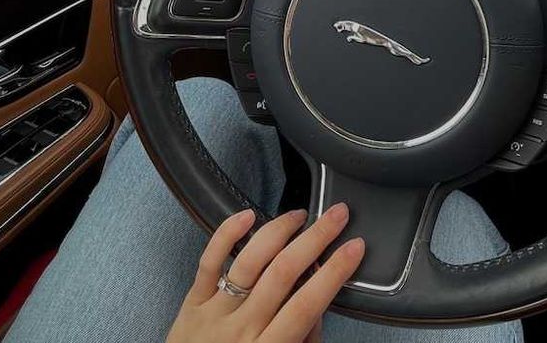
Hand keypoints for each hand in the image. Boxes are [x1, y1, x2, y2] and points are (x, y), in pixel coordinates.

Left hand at [167, 203, 363, 342]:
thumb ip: (303, 342)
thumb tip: (318, 308)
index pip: (308, 303)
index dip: (335, 271)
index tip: (354, 248)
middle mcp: (243, 328)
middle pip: (283, 272)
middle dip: (316, 238)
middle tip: (336, 216)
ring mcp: (216, 311)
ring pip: (250, 261)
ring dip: (279, 231)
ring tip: (300, 216)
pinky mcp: (193, 300)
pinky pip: (209, 261)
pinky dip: (227, 234)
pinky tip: (247, 216)